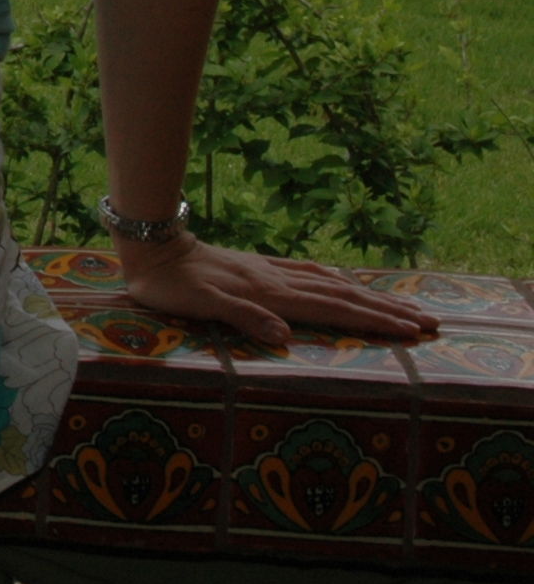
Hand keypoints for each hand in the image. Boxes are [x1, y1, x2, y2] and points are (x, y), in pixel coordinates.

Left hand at [119, 233, 439, 346]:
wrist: (152, 247)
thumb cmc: (171, 285)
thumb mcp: (200, 305)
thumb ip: (243, 317)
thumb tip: (285, 337)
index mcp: (270, 295)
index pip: (334, 310)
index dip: (373, 321)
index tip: (413, 332)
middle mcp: (278, 281)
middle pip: (345, 296)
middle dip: (388, 311)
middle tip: (432, 323)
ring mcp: (270, 272)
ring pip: (332, 284)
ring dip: (370, 296)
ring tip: (404, 306)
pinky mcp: (259, 266)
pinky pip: (309, 274)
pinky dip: (336, 281)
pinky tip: (344, 282)